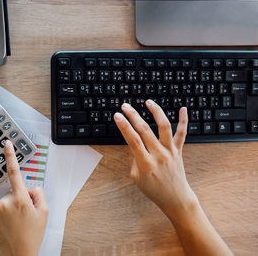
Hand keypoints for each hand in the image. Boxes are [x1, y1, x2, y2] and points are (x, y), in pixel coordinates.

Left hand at [0, 140, 48, 255]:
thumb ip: (38, 193)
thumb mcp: (44, 211)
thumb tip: (28, 188)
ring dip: (11, 206)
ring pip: (6, 199)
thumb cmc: (32, 234)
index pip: (14, 172)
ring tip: (17, 221)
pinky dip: (4, 212)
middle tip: (25, 214)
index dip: (10, 156)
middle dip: (21, 198)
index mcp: (20, 199)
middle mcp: (5, 202)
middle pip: (15, 190)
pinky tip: (9, 222)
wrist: (18, 252)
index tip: (7, 144)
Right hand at [114, 100, 197, 220]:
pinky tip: (183, 108)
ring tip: (148, 102)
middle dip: (133, 115)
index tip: (117, 116)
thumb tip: (135, 144)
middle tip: (125, 106)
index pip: (133, 140)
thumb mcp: (137, 178)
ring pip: (164, 127)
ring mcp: (170, 152)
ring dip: (156, 112)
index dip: (124, 126)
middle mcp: (159, 155)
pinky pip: (182, 134)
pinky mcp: (178, 151)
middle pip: (145, 130)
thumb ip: (135, 159)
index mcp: (146, 164)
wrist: (176, 199)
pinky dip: (184, 120)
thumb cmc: (154, 190)